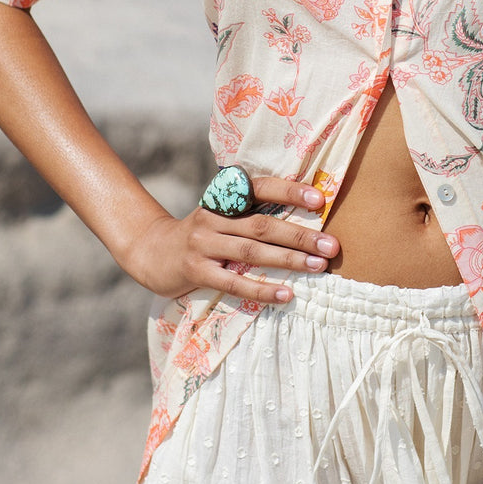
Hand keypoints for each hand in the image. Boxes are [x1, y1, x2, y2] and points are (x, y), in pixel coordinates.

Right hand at [122, 176, 335, 302]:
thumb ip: (252, 213)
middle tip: (332, 245)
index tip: (320, 200)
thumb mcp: (222, 214)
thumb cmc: (201, 233)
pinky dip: (262, 289)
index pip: (261, 188)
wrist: (150, 251)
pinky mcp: (195, 271)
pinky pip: (233, 281)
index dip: (290, 192)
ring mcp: (203, 244)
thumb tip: (305, 218)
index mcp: (224, 199)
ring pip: (251, 251)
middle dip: (301, 234)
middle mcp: (214, 217)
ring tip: (318, 266)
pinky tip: (286, 294)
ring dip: (289, 259)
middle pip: (263, 224)